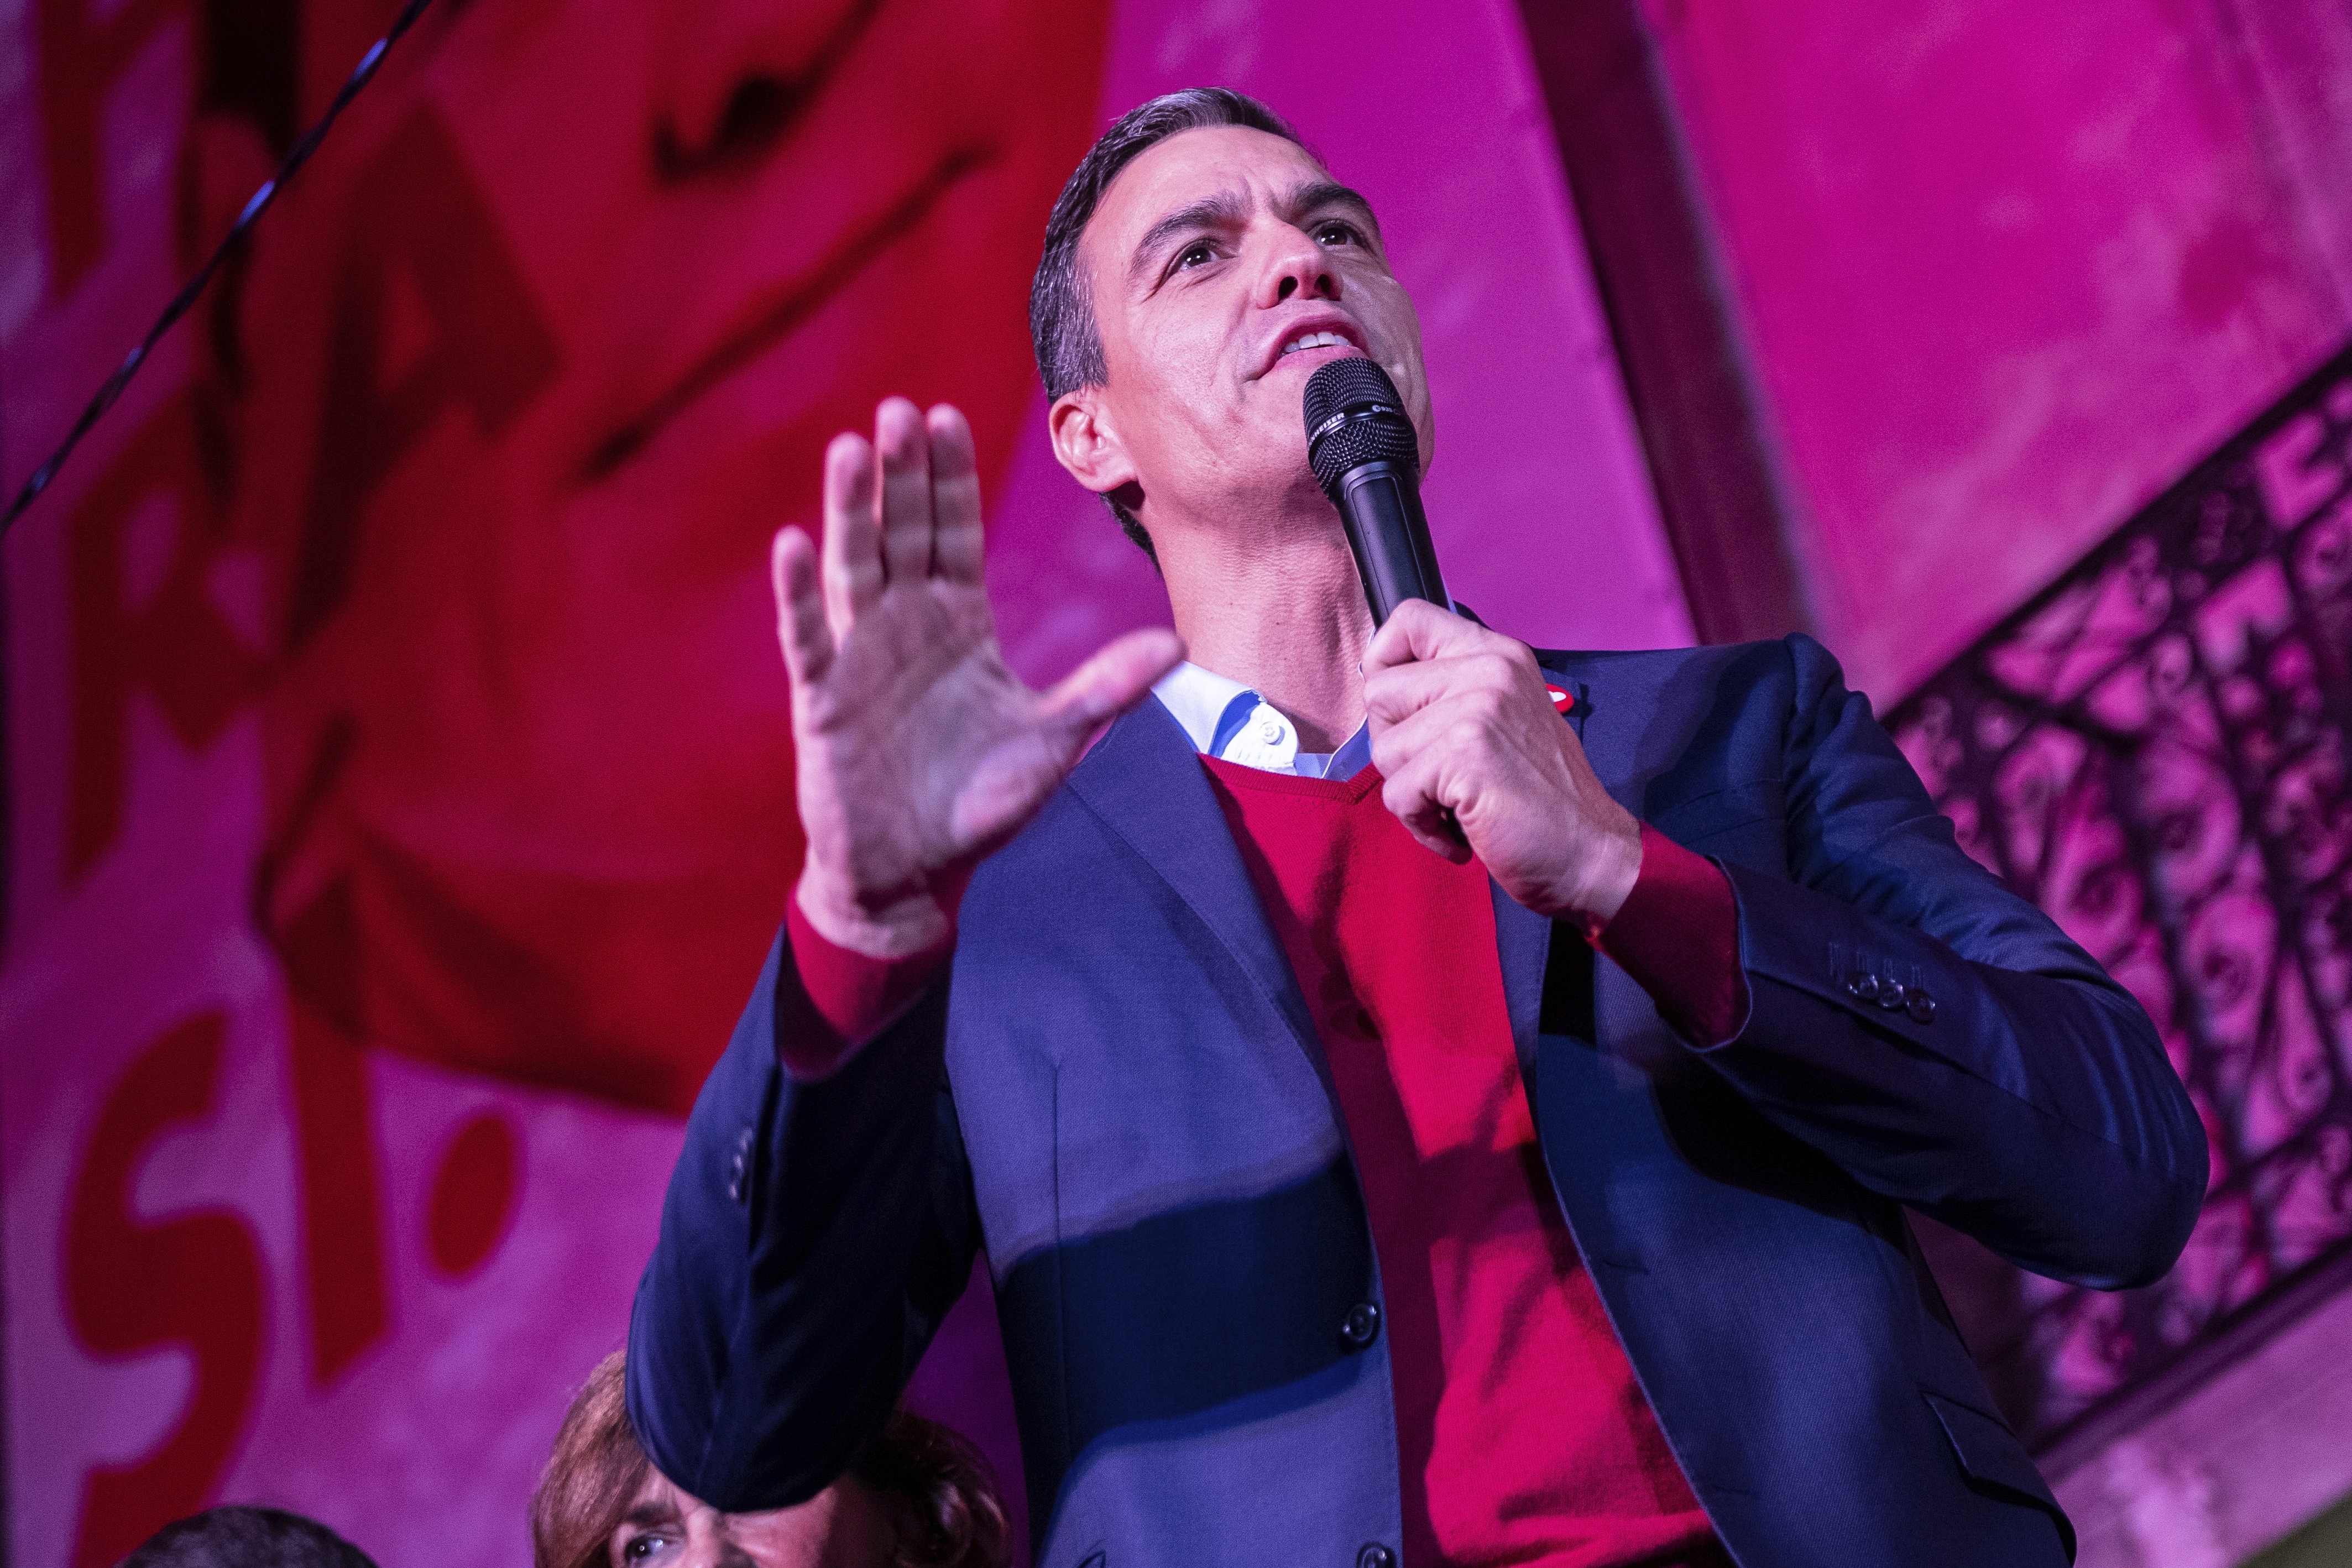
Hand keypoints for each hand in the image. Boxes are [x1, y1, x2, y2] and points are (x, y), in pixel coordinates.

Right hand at [775, 399, 1181, 956]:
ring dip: (850, 510)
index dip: (951, 477)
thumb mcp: (1054, 740)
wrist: (915, 872)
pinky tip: (794, 542)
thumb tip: (1177, 647)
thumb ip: (1104, 689)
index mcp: (958, 623)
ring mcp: (861, 655)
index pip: (954, 532)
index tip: (948, 415)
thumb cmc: (979, 804)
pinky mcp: (824, 696)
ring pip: (855, 567)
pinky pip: (809, 635)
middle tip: (902, 410)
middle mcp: (906, 624)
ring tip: (849, 448)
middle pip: (904, 532)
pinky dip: (800, 593)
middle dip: (903, 473)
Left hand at [1363, 600, 1639, 926]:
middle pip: (1379, 688)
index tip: (1402, 710)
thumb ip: (1452, 693)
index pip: (1410, 617)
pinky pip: (1397, 792)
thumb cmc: (1540, 800)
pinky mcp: (1465, 754)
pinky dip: (1421, 825)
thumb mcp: (1503, 720)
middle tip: (1440, 775)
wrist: (1591, 854)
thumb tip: (1380, 683)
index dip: (1384, 663)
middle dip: (1394, 743)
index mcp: (1497, 655)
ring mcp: (1479, 708)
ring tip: (1458, 805)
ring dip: (1410, 791)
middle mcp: (1490, 669)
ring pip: (1383, 747)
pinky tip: (1460, 833)